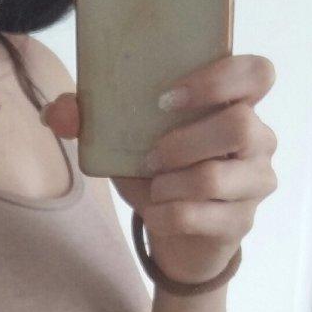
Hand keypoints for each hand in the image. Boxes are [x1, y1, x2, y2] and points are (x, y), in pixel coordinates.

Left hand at [42, 55, 278, 285]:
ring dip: (169, 184)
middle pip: (238, 125)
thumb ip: (93, 120)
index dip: (219, 79)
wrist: (179, 237)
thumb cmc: (162, 174)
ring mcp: (255, 181)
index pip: (259, 74)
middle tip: (150, 157)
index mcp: (238, 104)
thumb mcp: (129, 142)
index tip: (167, 99)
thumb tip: (53, 113)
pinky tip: (155, 214)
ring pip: (215, 177)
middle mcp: (258, 138)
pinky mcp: (239, 222)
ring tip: (154, 188)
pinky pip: (197, 216)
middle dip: (182, 142)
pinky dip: (164, 216)